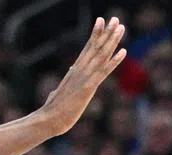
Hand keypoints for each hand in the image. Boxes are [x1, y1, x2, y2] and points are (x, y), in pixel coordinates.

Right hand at [41, 18, 126, 134]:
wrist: (47, 120)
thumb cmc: (52, 111)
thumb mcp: (58, 95)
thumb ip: (62, 86)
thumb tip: (61, 84)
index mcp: (73, 72)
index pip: (87, 49)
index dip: (95, 34)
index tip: (101, 21)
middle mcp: (79, 71)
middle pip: (95, 47)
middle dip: (106, 32)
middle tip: (115, 18)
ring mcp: (83, 78)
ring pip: (101, 55)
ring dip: (112, 40)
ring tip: (121, 27)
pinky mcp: (88, 87)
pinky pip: (104, 72)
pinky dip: (114, 61)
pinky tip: (123, 51)